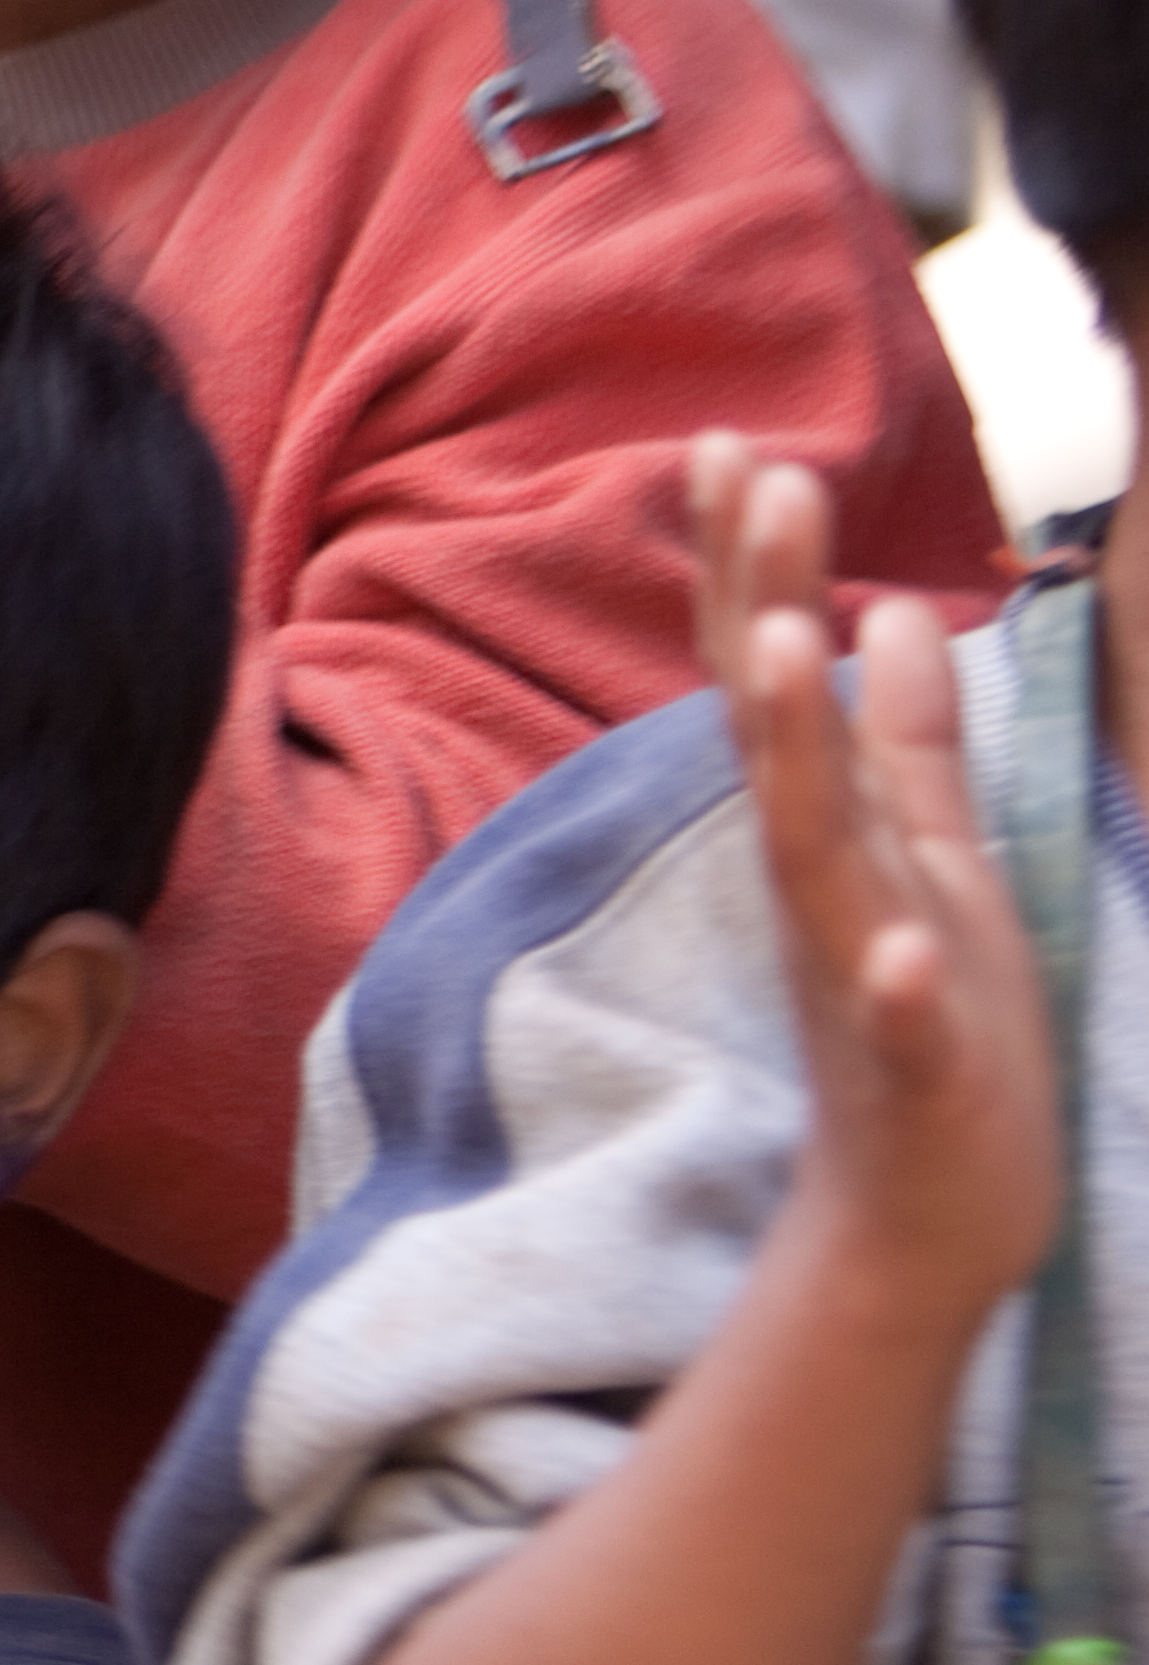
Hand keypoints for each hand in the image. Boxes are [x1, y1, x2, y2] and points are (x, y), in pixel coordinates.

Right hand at [689, 432, 1059, 1320]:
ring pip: (815, 853)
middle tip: (756, 477)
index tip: (733, 445)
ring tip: (793, 653)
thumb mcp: (930, 858)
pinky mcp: (907, 1070)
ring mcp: (854, 974)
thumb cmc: (930, 1033)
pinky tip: (899, 945)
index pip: (772, 680)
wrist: (923, 1219)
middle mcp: (824, 889)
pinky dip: (890, 982)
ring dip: (798, 755)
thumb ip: (907, 742)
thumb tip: (887, 613)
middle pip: (774, 732)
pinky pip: (891, 1020)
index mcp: (831, 835)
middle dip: (762, 605)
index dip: (753, 567)